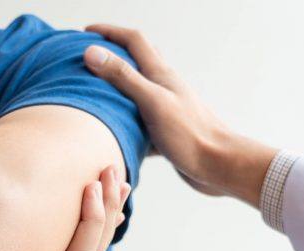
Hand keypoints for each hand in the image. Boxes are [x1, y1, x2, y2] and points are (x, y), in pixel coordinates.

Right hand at [83, 25, 276, 206]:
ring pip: (136, 91)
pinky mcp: (164, 131)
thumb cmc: (189, 134)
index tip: (86, 32)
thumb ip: (123, 77)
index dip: (109, 32)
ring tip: (93, 93)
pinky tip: (111, 130)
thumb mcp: (152, 101)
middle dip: (112, 53)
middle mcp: (163, 87)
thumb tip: (92, 52)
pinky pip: (138, 119)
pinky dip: (122, 119)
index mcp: (161, 74)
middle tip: (88, 57)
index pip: (133, 41)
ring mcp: (164, 109)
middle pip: (136, 61)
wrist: (218, 165)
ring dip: (116, 87)